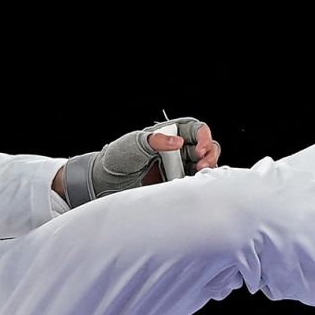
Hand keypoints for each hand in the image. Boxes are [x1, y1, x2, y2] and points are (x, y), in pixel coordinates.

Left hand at [58, 116, 222, 206]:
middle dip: (209, 154)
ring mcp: (178, 167)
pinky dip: (199, 183)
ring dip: (206, 169)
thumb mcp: (135, 144)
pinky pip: (194, 182)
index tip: (200, 148)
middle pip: (205, 147)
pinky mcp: (176, 184)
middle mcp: (177, 149)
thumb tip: (178, 142)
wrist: (106, 183)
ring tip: (199, 174)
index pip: (195, 129)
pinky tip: (194, 185)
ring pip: (204, 165)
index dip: (203, 136)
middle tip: (201, 165)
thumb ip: (156, 141)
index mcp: (169, 133)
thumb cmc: (118, 158)